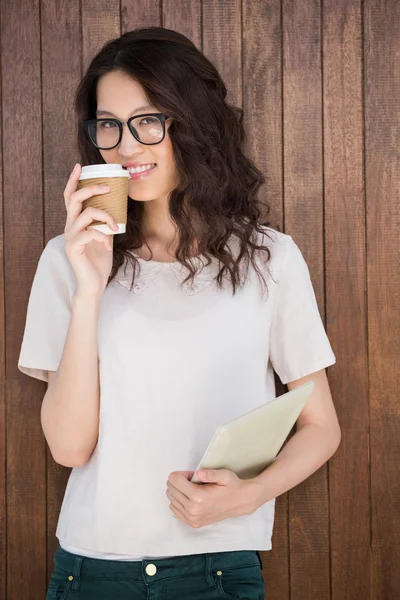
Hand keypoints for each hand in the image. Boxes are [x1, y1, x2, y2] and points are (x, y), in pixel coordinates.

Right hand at [63, 163, 118, 296]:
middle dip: (91, 188)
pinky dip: (101, 235)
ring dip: (104, 216)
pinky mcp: (72, 247)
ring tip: (114, 225)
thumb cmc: (99, 262)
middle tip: (107, 187)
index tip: (80, 166)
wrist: (94, 284)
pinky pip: (88, 233)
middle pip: (74, 199)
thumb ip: (106, 224)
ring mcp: (70, 237)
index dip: (73, 181)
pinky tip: (107, 243)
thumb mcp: (106, 238)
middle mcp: (70, 227)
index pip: (70, 197)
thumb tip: (114, 212)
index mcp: (76, 223)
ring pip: (85, 214)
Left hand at [166, 469, 257, 528]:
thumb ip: (211, 474)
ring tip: (190, 488)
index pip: (175, 481)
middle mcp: (193, 510)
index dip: (180, 474)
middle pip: (171, 490)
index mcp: (199, 497)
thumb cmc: (231, 486)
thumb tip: (199, 473)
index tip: (190, 474)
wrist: (239, 502)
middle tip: (191, 479)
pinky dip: (177, 501)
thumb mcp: (224, 475)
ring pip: (171, 500)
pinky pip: (175, 510)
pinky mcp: (193, 523)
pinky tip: (187, 497)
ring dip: (177, 491)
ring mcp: (192, 519)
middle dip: (178, 481)